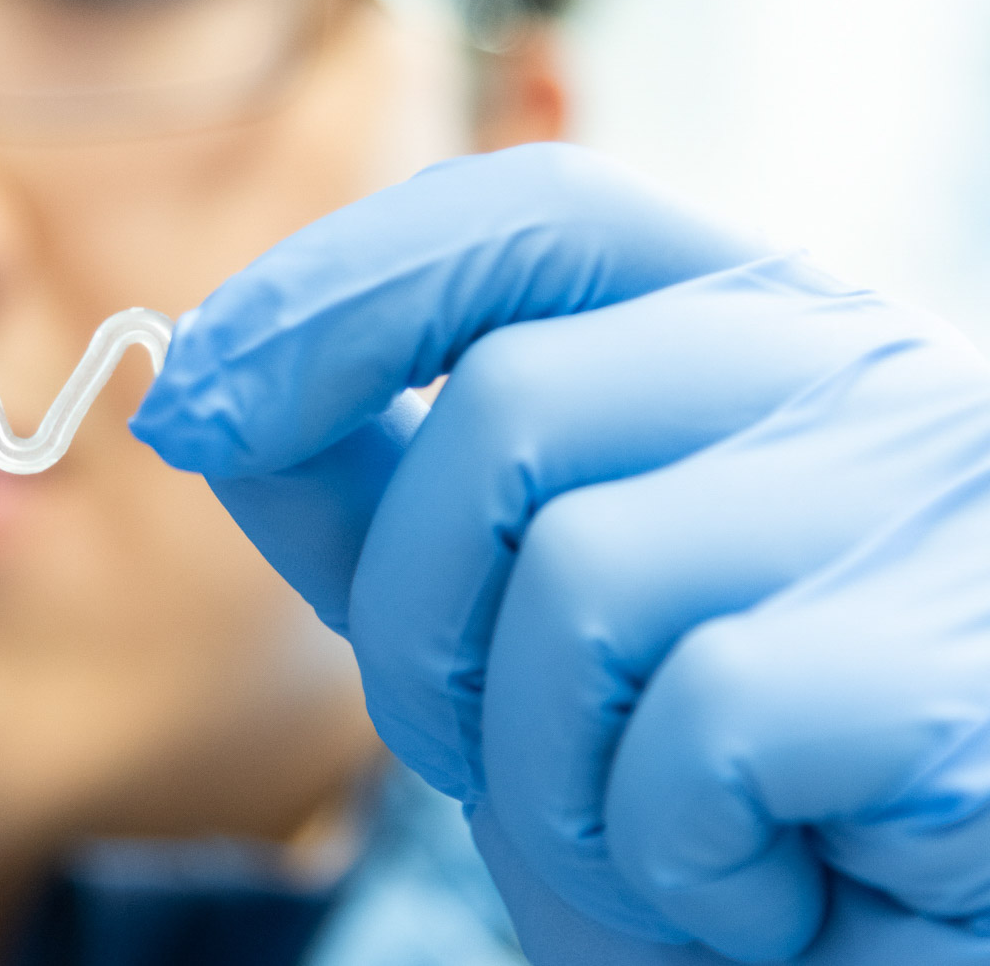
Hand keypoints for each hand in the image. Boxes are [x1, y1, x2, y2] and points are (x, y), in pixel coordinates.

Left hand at [132, 144, 989, 962]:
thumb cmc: (710, 809)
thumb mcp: (506, 635)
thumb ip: (376, 505)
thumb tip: (204, 392)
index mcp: (751, 337)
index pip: (529, 217)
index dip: (337, 290)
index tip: (195, 400)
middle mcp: (861, 377)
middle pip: (510, 402)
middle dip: (421, 624)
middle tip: (505, 761)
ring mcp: (933, 505)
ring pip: (585, 571)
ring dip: (547, 766)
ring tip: (656, 838)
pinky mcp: (965, 668)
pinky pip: (702, 721)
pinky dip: (670, 852)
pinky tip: (760, 890)